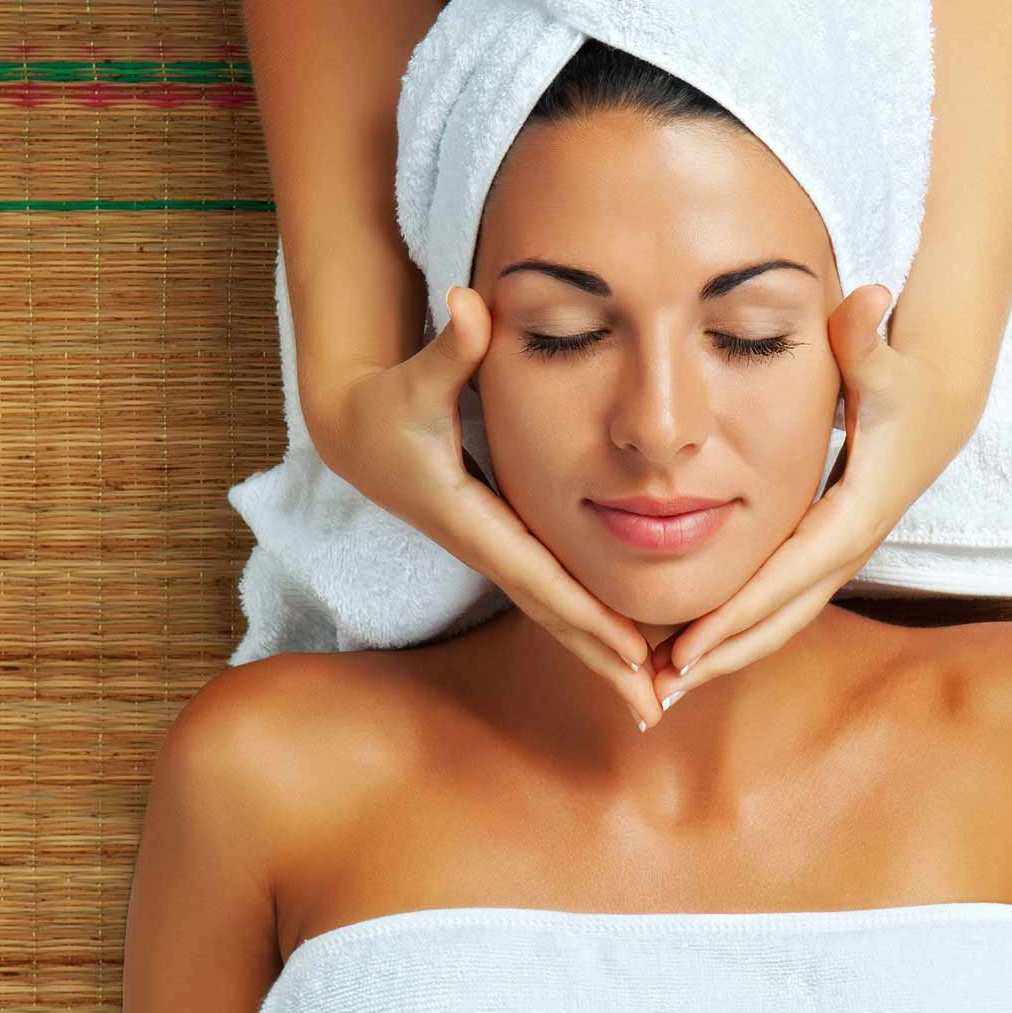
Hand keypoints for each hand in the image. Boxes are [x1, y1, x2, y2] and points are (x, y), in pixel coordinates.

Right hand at [308, 285, 664, 727]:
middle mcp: (489, 544)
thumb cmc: (388, 402)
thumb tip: (468, 304)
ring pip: (557, 612)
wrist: (355, 431)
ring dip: (602, 656)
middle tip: (656, 708)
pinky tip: (629, 649)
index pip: (541, 576)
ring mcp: (498, 549)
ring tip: (653, 697)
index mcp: (473, 518)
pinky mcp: (505, 542)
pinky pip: (556, 593)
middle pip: (555, 614)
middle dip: (603, 662)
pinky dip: (589, 626)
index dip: (586, 616)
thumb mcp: (416, 376)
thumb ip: (449, 347)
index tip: (630, 654)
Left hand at [647, 283, 983, 710]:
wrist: (941, 399)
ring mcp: (838, 552)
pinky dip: (739, 629)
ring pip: (779, 619)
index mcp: (853, 512)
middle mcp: (846, 544)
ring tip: (664, 682)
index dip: (735, 616)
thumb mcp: (886, 358)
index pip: (786, 577)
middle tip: (658, 691)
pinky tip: (694, 645)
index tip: (686, 650)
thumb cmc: (904, 377)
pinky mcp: (826, 548)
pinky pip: (779, 601)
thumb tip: (871, 297)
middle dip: (721, 657)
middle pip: (780, 619)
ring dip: (725, 654)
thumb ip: (868, 336)